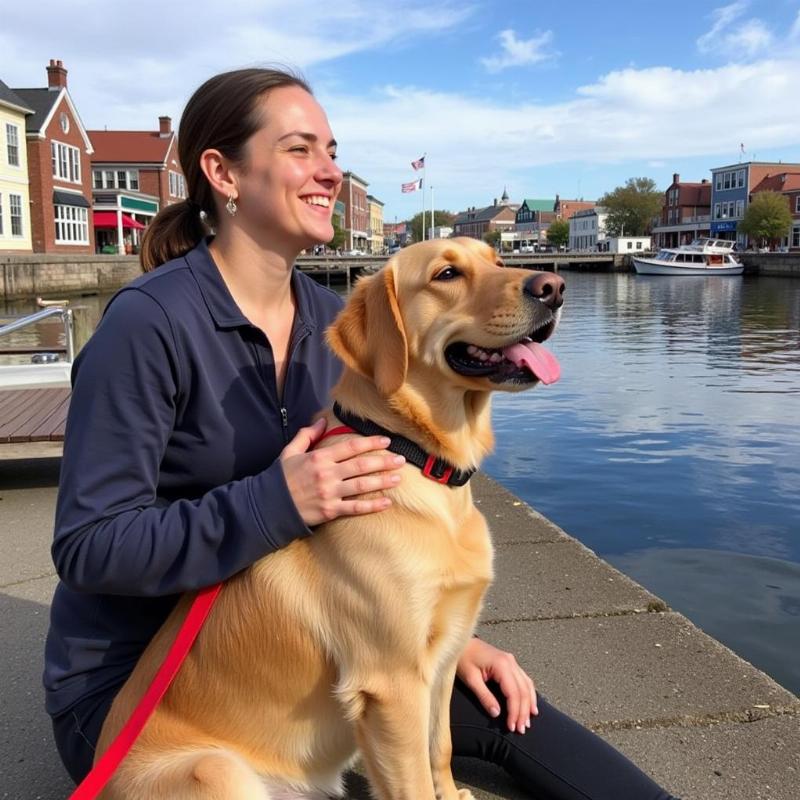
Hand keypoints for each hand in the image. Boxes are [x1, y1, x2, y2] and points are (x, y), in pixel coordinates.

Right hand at [280, 418, 404, 526]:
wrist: (269, 506)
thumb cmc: (280, 478)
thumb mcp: (290, 452)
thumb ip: (307, 435)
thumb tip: (321, 420)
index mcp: (319, 458)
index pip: (351, 447)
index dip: (371, 443)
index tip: (386, 441)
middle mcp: (327, 474)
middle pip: (361, 465)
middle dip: (383, 461)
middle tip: (401, 459)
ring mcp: (329, 493)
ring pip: (362, 486)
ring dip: (382, 481)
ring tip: (398, 478)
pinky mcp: (330, 511)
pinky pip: (355, 508)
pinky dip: (372, 506)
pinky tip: (386, 503)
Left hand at [456, 637, 537, 733]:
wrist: (460, 642)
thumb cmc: (463, 659)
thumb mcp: (470, 679)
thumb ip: (484, 696)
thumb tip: (496, 714)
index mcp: (501, 665)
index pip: (514, 693)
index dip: (514, 712)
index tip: (512, 727)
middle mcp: (510, 662)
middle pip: (523, 691)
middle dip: (523, 712)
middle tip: (521, 729)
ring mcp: (512, 661)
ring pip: (527, 685)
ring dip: (528, 704)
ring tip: (527, 722)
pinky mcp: (510, 662)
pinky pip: (524, 679)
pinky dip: (528, 693)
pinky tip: (531, 705)